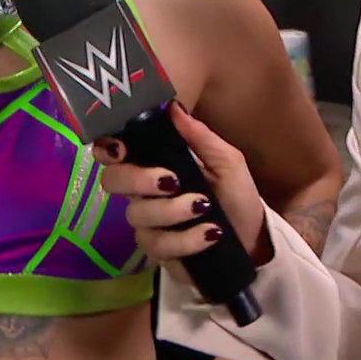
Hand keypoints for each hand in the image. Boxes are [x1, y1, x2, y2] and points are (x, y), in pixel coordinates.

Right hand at [93, 104, 271, 273]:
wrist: (253, 240)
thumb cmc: (235, 196)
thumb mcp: (227, 161)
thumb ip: (199, 136)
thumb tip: (172, 107)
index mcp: (155, 164)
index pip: (114, 152)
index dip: (107, 148)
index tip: (122, 148)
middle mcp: (143, 193)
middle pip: (112, 182)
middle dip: (138, 179)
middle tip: (171, 181)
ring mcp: (148, 224)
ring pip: (137, 215)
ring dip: (172, 210)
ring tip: (204, 207)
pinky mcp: (158, 252)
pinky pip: (159, 245)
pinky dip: (188, 238)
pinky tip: (210, 234)